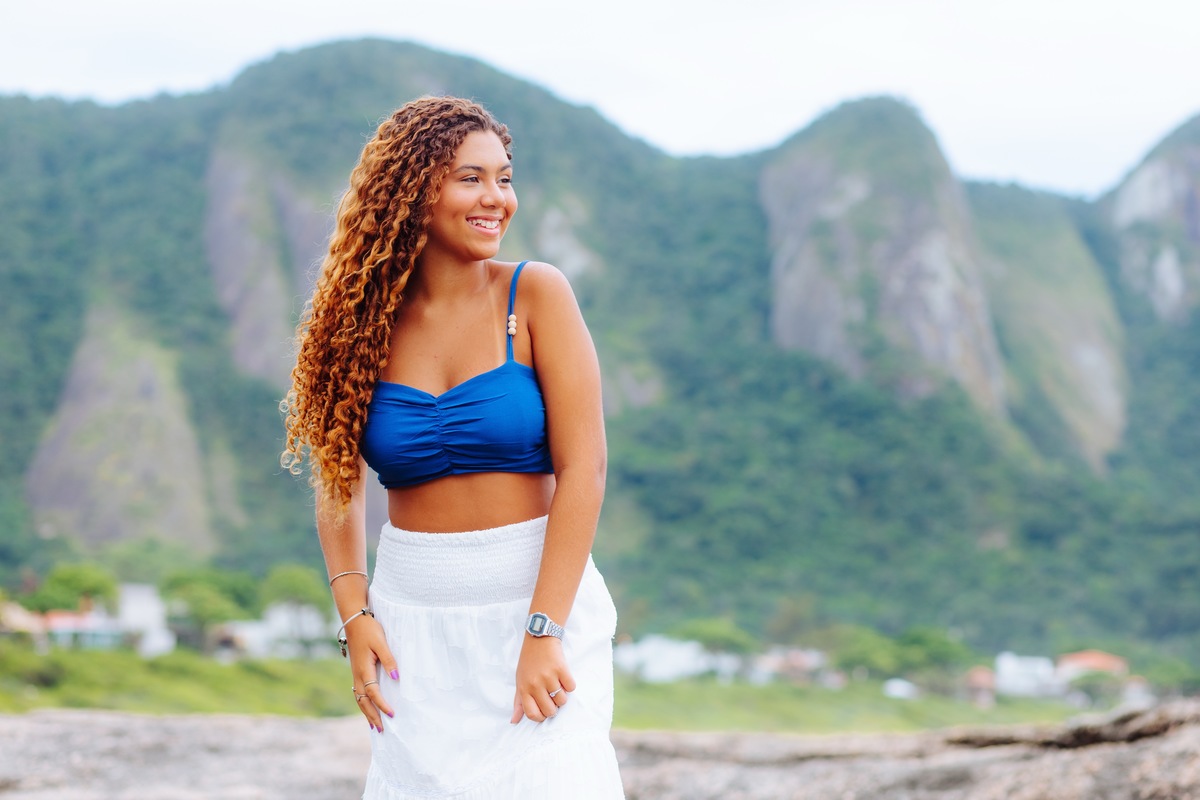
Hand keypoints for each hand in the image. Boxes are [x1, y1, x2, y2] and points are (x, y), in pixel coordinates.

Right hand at [346, 613, 398, 731]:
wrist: (355, 620)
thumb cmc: (369, 630)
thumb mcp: (381, 643)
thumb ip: (389, 660)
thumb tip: (395, 678)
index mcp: (363, 669)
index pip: (373, 693)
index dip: (382, 705)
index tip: (392, 715)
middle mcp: (357, 675)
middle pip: (363, 701)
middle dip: (372, 716)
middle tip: (381, 730)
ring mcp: (355, 674)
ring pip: (359, 699)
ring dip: (366, 712)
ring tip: (373, 726)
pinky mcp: (356, 671)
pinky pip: (358, 692)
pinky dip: (362, 703)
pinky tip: (367, 708)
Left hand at [510, 635, 575, 723]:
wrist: (540, 638)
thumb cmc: (529, 661)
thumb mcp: (520, 681)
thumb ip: (518, 703)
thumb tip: (514, 721)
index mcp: (524, 688)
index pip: (532, 714)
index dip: (541, 717)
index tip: (544, 711)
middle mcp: (535, 684)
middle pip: (550, 710)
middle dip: (554, 708)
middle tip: (552, 697)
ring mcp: (549, 677)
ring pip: (562, 700)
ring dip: (562, 695)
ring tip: (557, 684)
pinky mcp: (561, 669)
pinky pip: (571, 687)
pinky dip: (569, 684)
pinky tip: (563, 676)